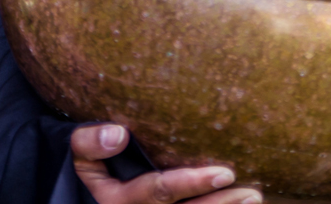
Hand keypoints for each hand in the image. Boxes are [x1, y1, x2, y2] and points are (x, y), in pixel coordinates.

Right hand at [71, 125, 258, 203]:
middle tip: (251, 193)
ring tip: (253, 198)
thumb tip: (117, 134)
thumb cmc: (88, 165)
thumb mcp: (76, 154)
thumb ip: (88, 143)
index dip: (192, 184)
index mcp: (118, 200)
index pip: (159, 191)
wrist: (79, 194)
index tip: (224, 173)